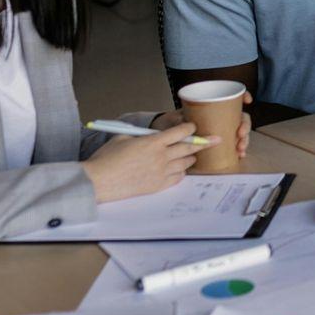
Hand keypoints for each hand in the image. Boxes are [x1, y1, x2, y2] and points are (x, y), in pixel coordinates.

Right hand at [83, 124, 210, 201]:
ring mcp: (160, 173)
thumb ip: (142, 135)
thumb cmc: (106, 158)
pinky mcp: (157, 186)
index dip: (190, 128)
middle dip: (204, 142)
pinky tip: (178, 169)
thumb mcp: (124, 138)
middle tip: (216, 140)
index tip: (194, 127)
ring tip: (191, 155)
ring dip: (190, 158)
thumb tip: (153, 135)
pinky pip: (177, 178)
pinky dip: (180, 172)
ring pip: (185, 164)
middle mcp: (161, 157)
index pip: (181, 132)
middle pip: (189, 147)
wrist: (98, 181)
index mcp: (153, 142)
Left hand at [154, 94, 252, 158]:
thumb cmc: (170, 124)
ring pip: (239, 132)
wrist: (164, 135)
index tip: (247, 101)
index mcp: (211, 108)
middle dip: (245, 126)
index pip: (231, 98)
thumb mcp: (175, 121)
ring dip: (244, 140)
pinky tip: (240, 155)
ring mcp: (220, 130)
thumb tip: (191, 127)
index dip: (242, 97)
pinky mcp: (219, 143)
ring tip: (240, 149)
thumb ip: (182, 123)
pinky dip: (239, 150)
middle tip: (240, 135)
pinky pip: (233, 145)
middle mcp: (219, 118)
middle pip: (239, 117)